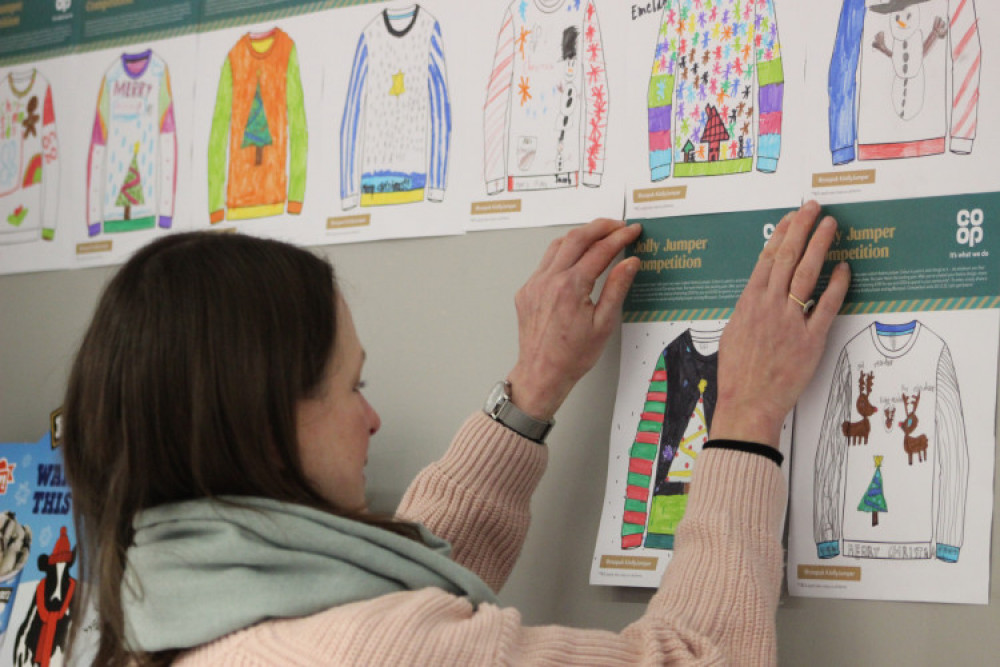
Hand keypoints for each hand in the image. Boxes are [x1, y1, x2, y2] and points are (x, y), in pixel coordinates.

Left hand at [507, 218, 641, 420]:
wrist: (542, 373)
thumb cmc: (572, 356)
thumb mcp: (604, 324)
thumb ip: (617, 288)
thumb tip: (630, 262)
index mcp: (571, 287)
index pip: (600, 251)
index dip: (620, 237)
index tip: (632, 231)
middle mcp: (549, 280)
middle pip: (577, 238)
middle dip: (600, 227)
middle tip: (618, 225)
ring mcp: (534, 283)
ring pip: (558, 245)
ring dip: (580, 235)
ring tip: (599, 235)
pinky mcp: (527, 290)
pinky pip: (546, 261)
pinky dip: (563, 252)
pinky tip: (575, 256)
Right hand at [710, 201, 850, 446]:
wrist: (747, 404)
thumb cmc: (737, 374)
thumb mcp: (733, 333)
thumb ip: (748, 311)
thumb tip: (759, 295)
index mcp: (748, 303)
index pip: (766, 259)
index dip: (781, 234)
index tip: (792, 217)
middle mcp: (769, 307)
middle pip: (786, 257)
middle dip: (801, 228)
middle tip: (814, 208)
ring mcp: (790, 322)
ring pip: (806, 274)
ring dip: (819, 246)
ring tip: (831, 226)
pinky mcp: (810, 340)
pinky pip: (827, 306)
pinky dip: (837, 285)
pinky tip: (844, 268)